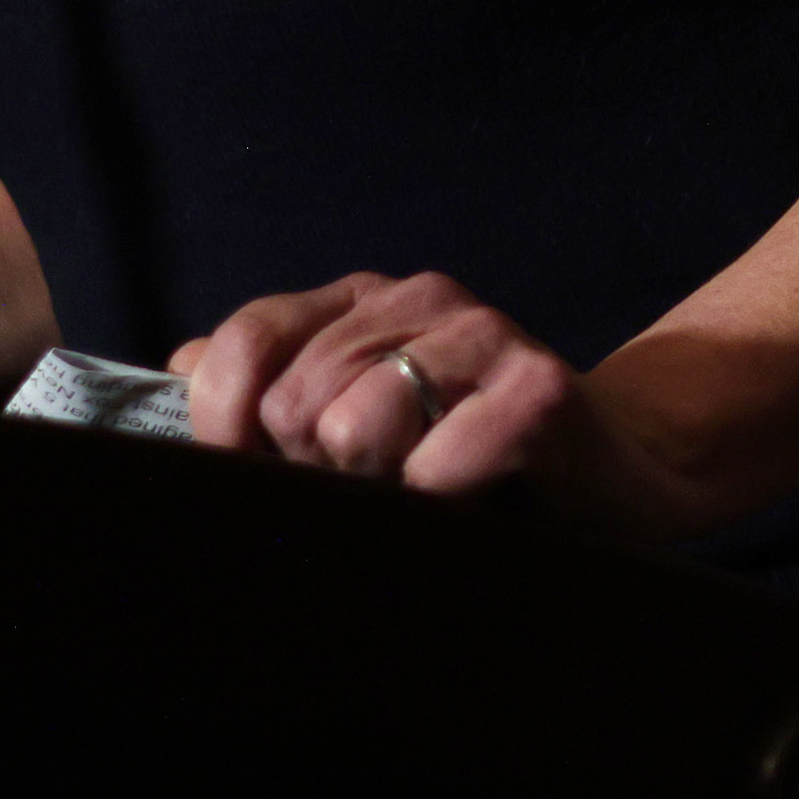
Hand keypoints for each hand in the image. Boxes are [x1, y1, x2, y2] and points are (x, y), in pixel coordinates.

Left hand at [171, 271, 704, 539]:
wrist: (618, 473)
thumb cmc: (471, 457)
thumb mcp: (360, 419)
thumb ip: (272, 386)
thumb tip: (180, 362)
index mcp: (363, 299)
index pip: (247, 340)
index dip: (228, 425)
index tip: (258, 473)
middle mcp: (419, 297)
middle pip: (294, 400)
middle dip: (319, 471)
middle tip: (379, 488)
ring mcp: (483, 332)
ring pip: (355, 427)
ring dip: (382, 489)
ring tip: (425, 492)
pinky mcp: (540, 386)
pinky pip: (437, 464)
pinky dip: (441, 501)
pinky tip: (472, 499)